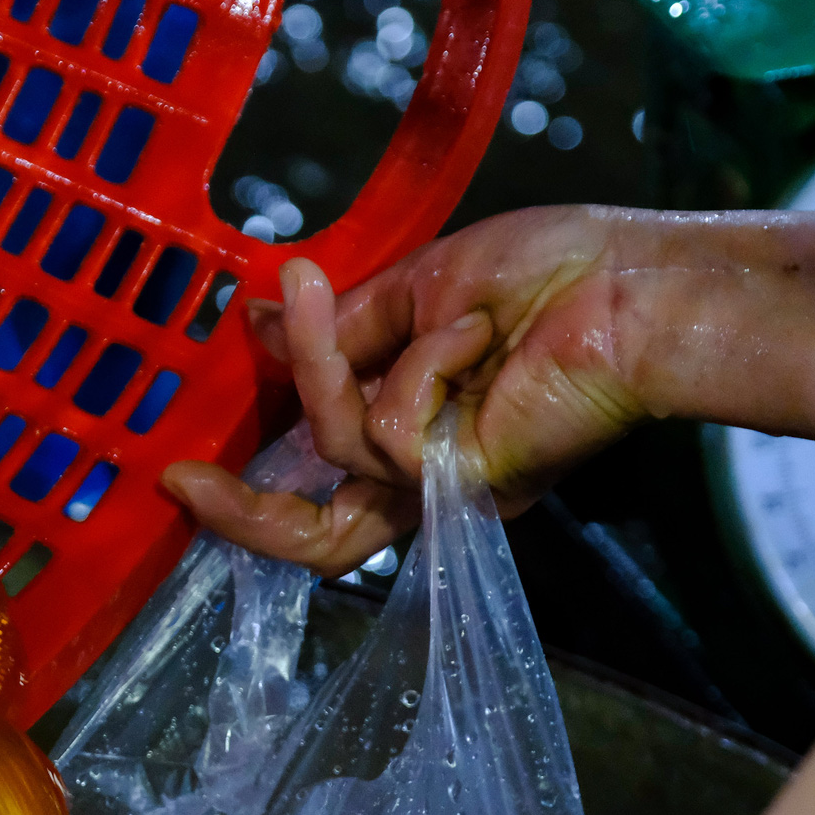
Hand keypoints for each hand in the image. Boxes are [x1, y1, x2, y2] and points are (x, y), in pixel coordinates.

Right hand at [163, 206, 657, 574]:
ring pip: (337, 458)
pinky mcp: (466, 481)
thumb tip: (260, 325)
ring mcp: (450, 485)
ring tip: (311, 291)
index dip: (256, 473)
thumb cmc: (554, 273)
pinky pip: (384, 431)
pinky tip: (472, 332)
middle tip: (179, 483)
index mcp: (421, 432)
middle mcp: (431, 475)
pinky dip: (417, 364)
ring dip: (322, 366)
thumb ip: (339, 327)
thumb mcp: (416, 288)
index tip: (188, 447)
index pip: (325, 480)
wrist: (636, 288)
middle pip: (319, 540)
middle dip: (243, 515)